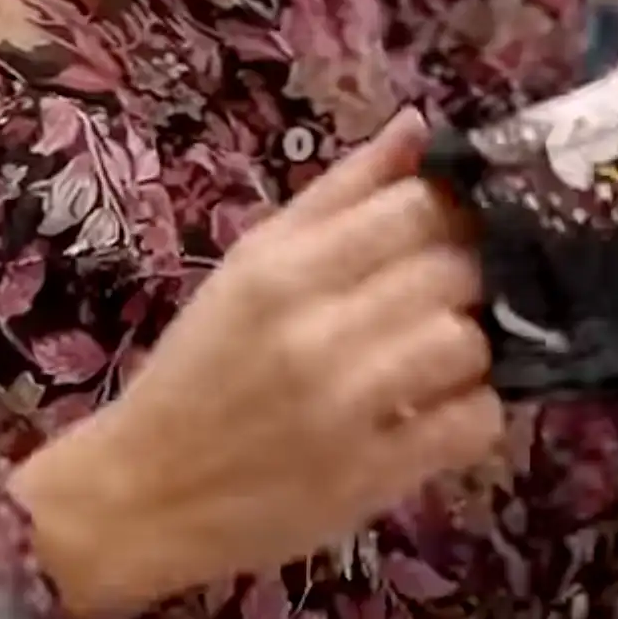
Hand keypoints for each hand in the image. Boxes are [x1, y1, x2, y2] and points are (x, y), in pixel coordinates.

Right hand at [8, 111, 502, 618]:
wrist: (145, 492)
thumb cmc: (200, 367)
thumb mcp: (248, 265)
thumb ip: (337, 195)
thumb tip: (417, 126)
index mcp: (279, 269)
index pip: (413, 209)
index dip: (450, 212)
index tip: (445, 228)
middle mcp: (315, 332)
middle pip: (453, 272)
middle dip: (463, 277)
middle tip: (438, 296)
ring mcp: (347, 410)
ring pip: (467, 344)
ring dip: (468, 345)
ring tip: (435, 356)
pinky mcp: (373, 479)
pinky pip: (472, 424)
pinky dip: (472, 412)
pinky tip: (440, 409)